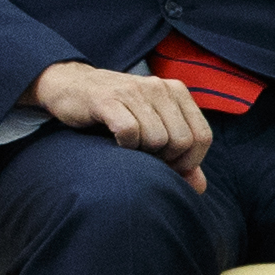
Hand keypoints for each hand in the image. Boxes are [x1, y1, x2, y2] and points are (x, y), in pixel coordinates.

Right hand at [33, 60, 212, 187]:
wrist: (72, 87)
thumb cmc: (118, 113)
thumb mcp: (153, 129)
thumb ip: (179, 157)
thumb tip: (200, 187)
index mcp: (177, 92)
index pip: (202, 137)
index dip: (189, 161)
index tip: (169, 166)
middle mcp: (159, 87)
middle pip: (181, 141)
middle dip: (166, 160)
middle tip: (146, 157)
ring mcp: (134, 91)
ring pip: (157, 139)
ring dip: (142, 153)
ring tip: (130, 145)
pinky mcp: (108, 99)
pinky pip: (130, 132)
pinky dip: (124, 146)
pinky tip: (115, 141)